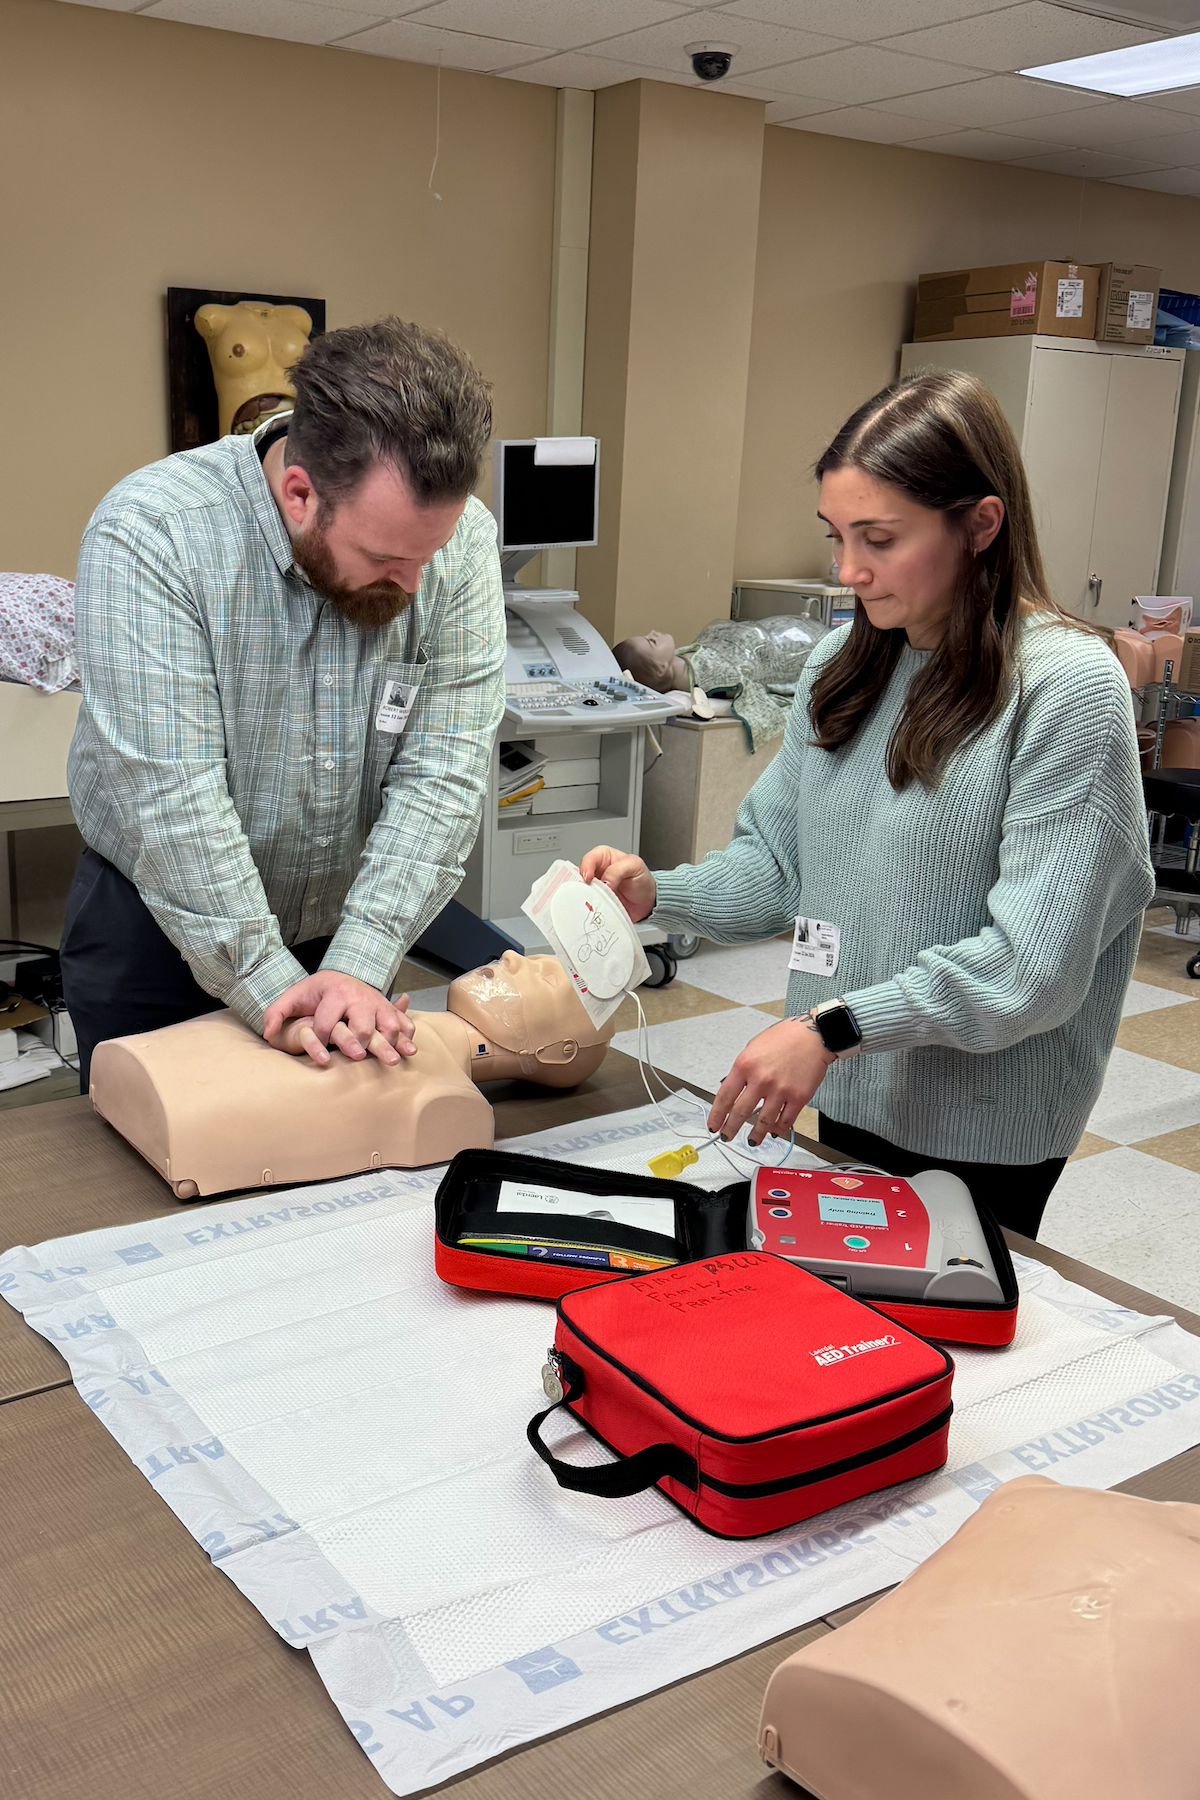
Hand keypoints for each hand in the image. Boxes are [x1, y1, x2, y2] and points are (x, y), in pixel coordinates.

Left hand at [262, 971, 415, 1066]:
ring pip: (388, 1025)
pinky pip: (404, 1022)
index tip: (318, 1057)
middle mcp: (359, 997)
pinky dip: (408, 1036)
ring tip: (391, 1061)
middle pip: (362, 1025)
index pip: (327, 1022)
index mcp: (334, 993)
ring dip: (391, 1043)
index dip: (320, 1040)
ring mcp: (377, 1003)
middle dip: (359, 1042)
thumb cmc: (316, 993)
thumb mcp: (293, 997)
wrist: (341, 975)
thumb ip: (276, 1013)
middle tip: (357, 1057)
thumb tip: (267, 1034)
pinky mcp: (389, 1008)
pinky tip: (408, 1051)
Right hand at [579, 845, 656, 921]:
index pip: (589, 858)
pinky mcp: (596, 902)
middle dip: (583, 884)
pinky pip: (588, 905)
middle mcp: (596, 872)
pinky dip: (589, 908)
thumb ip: (619, 869)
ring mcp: (595, 889)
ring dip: (586, 897)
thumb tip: (604, 881)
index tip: (589, 878)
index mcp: (604, 857)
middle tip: (589, 892)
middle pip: (580, 876)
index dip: (586, 867)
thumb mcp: (635, 866)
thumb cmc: (642, 880)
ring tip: (593, 902)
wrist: (648, 903)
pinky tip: (595, 909)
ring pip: (581, 891)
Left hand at [708, 1015, 835, 1145]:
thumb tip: (733, 1091)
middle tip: (727, 1137)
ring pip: (763, 1122)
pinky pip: (785, 1121)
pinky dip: (778, 1129)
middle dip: (731, 1129)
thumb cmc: (783, 1038)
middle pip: (740, 1113)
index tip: (714, 1125)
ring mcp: (780, 1090)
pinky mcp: (798, 1097)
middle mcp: (760, 1079)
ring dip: (755, 1135)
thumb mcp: (752, 1048)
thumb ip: (742, 1070)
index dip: (716, 1115)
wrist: (812, 1035)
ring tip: (751, 1141)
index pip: (724, 1097)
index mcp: (745, 1065)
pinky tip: (774, 1131)